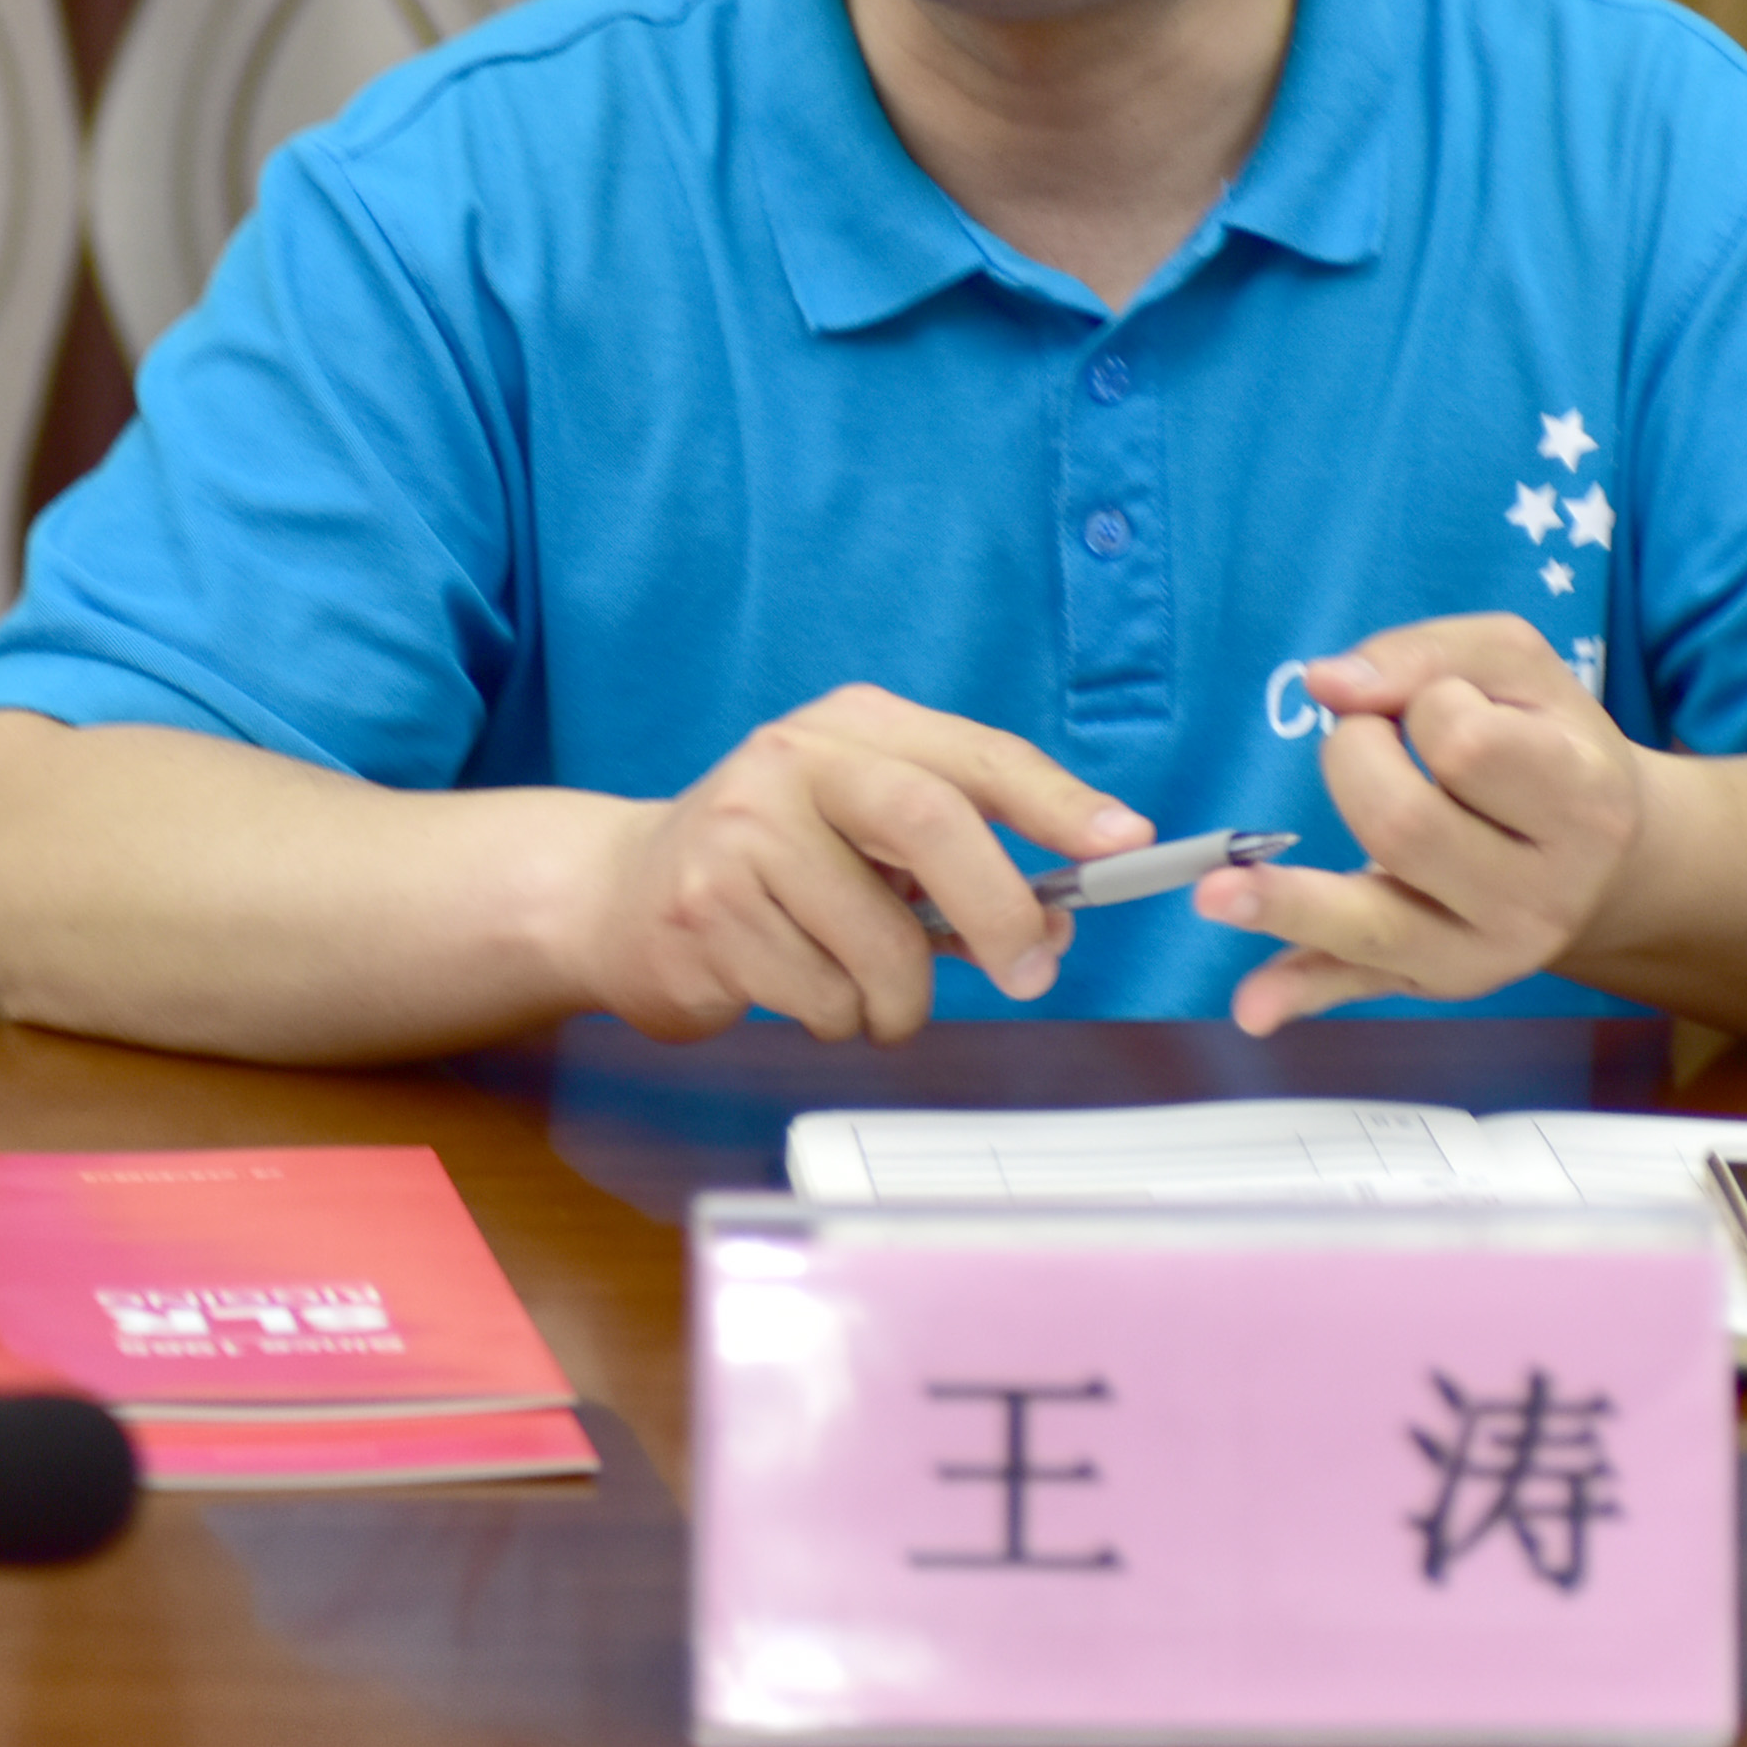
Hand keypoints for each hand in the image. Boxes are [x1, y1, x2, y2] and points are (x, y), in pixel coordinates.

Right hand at [567, 686, 1146, 1044]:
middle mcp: (794, 761)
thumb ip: (957, 860)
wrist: (619, 895)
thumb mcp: (862, 833)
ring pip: (881, 941)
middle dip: (998, 909)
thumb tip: (1055, 922)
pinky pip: (822, 995)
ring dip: (900, 998)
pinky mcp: (705, 908)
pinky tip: (800, 989)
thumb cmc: (774, 868)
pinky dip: (839, 1018)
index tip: (1126, 842)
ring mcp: (742, 831)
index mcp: (853, 728)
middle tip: (1030, 971)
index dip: (1057, 802)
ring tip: (867, 991)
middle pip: (930, 821)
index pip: (977, 756)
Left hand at [1193, 615, 1650, 1033]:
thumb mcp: (1516, 667)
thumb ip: (1424, 653)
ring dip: (1284, 895)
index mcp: (1581, 799)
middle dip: (1356, 760)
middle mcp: (1544, 893)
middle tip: (1373, 742)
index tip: (1437, 703)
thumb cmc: (1549, 740)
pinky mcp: (1443, 981)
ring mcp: (1494, 951)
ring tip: (1216, 886)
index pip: (1467, 744)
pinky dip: (1304, 992)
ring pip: (1371, 921)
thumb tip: (1325, 684)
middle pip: (1402, 826)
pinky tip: (1255, 1006)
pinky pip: (1362, 987)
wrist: (1611, 854)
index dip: (1427, 704)